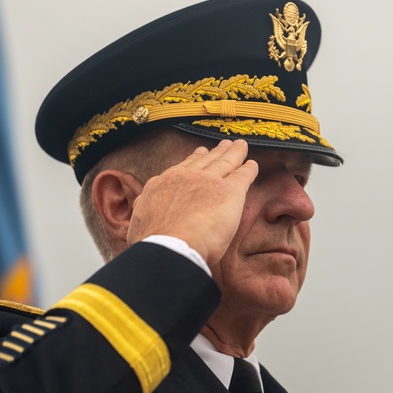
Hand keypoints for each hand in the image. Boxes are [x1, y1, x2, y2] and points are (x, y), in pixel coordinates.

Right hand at [126, 139, 257, 263]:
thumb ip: (144, 214)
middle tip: (223, 144)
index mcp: (163, 185)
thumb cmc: (153, 244)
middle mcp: (185, 177)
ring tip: (240, 146)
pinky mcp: (229, 191)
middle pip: (205, 160)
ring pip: (224, 162)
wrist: (169, 248)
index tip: (200, 153)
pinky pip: (242, 176)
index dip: (193, 160)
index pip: (181, 169)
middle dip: (215, 152)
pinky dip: (249, 169)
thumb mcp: (139, 222)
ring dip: (234, 153)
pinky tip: (253, 165)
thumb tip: (141, 218)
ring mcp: (208, 182)